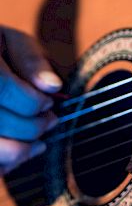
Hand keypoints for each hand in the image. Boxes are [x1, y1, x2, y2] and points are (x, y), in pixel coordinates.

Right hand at [0, 27, 61, 174]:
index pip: (0, 87)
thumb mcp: (10, 42)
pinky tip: (15, 157)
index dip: (30, 101)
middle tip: (50, 122)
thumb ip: (31, 60)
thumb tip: (52, 86)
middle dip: (30, 127)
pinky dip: (3, 163)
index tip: (49, 103)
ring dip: (17, 152)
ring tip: (37, 145)